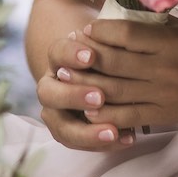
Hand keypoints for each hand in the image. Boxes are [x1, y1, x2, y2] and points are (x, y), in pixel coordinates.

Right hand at [36, 27, 136, 151]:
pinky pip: (80, 143)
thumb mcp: (108, 42)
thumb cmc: (108, 50)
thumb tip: (121, 33)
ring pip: (60, 126)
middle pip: (48, 93)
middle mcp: (52, 85)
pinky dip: (103, 143)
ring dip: (86, 132)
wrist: (99, 70)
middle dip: (73, 96)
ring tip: (113, 131)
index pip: (58, 53)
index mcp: (58, 58)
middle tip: (99, 97)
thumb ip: (110, 41)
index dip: (71, 54)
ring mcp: (57, 112)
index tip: (91, 56)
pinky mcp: (70, 132)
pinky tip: (128, 138)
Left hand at [54, 15, 177, 133]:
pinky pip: (128, 117)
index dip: (101, 32)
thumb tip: (116, 6)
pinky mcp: (165, 115)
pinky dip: (105, 115)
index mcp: (169, 42)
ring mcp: (164, 95)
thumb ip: (150, 22)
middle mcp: (166, 69)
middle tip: (64, 52)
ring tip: (65, 78)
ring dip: (86, 86)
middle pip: (115, 64)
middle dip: (85, 58)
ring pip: (116, 92)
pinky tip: (87, 109)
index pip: (126, 36)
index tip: (86, 29)